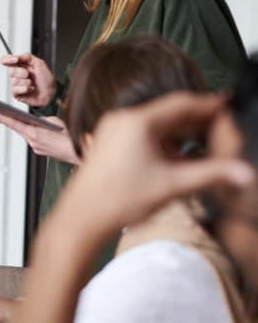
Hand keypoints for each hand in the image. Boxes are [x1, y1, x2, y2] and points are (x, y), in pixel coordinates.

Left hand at [0, 112, 79, 163]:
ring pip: (25, 135)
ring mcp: (36, 148)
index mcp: (34, 133)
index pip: (14, 124)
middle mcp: (32, 142)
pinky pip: (32, 140)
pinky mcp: (40, 151)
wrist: (78, 152)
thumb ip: (42, 120)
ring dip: (21, 127)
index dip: (3, 118)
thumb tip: (36, 120)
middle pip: (18, 129)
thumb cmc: (69, 136)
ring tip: (13, 118)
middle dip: (10, 121)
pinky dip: (30, 133)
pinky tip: (30, 128)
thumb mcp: (54, 121)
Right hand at [1, 54, 56, 107]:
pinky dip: (25, 89)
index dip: (7, 59)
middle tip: (29, 75)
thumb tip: (17, 56)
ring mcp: (16, 84)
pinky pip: (15, 89)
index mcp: (21, 65)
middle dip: (22, 72)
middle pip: (10, 71)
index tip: (15, 60)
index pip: (6, 60)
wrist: (51, 92)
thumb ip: (27, 57)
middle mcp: (17, 74)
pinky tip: (31, 89)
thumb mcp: (40, 63)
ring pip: (14, 81)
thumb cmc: (46, 79)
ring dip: (26, 82)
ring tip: (32, 83)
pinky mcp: (16, 93)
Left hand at [60, 92, 254, 233]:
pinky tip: (178, 159)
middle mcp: (122, 120)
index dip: (209, 105)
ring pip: (156, 125)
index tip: (228, 106)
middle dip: (198, 122)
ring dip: (181, 134)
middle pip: (169, 113)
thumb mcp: (173, 185)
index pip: (182, 103)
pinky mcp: (109, 144)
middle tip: (223, 130)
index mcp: (137, 122)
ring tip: (205, 146)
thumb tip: (244, 172)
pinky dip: (163, 143)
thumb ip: (212, 175)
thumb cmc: (117, 200)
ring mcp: (113, 131)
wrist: (82, 218)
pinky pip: (142, 135)